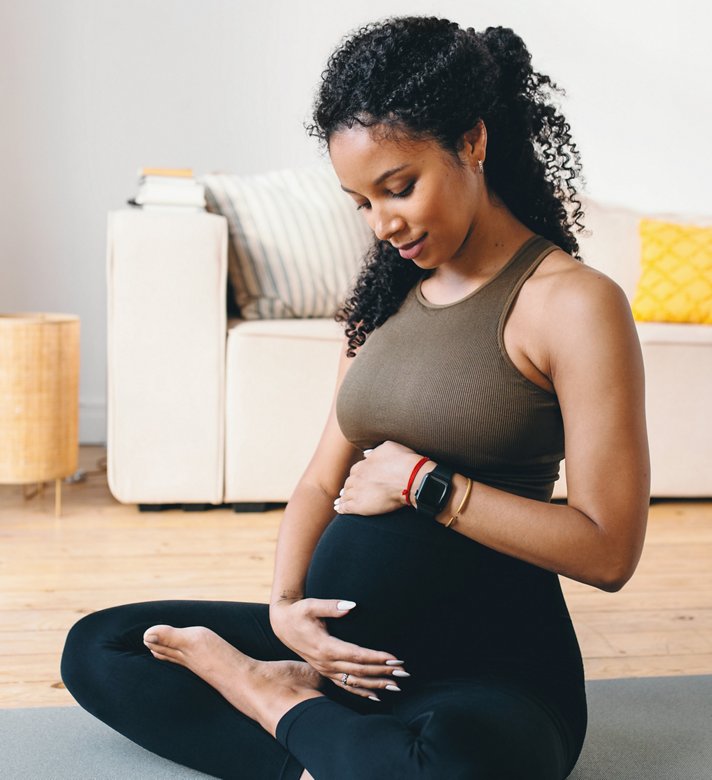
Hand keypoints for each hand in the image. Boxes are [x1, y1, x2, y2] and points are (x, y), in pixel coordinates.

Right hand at [269, 597, 407, 699]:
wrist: (282, 625)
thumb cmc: (299, 612)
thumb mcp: (311, 605)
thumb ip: (331, 606)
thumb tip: (351, 605)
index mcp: (325, 647)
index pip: (357, 655)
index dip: (376, 657)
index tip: (394, 658)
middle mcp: (327, 662)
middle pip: (359, 671)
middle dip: (383, 672)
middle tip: (404, 672)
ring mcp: (326, 669)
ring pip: (354, 682)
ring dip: (377, 684)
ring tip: (396, 686)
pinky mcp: (326, 671)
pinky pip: (345, 686)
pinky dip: (362, 692)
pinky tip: (376, 697)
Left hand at [333, 440, 429, 515]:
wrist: (409, 478)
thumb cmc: (402, 461)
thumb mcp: (388, 447)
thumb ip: (375, 451)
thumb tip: (367, 454)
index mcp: (363, 465)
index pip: (355, 471)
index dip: (356, 475)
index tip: (356, 479)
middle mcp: (357, 477)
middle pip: (349, 483)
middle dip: (348, 487)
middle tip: (346, 491)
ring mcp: (357, 492)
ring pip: (346, 495)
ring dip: (343, 498)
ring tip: (340, 502)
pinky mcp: (360, 506)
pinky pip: (346, 507)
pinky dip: (342, 508)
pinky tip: (339, 509)